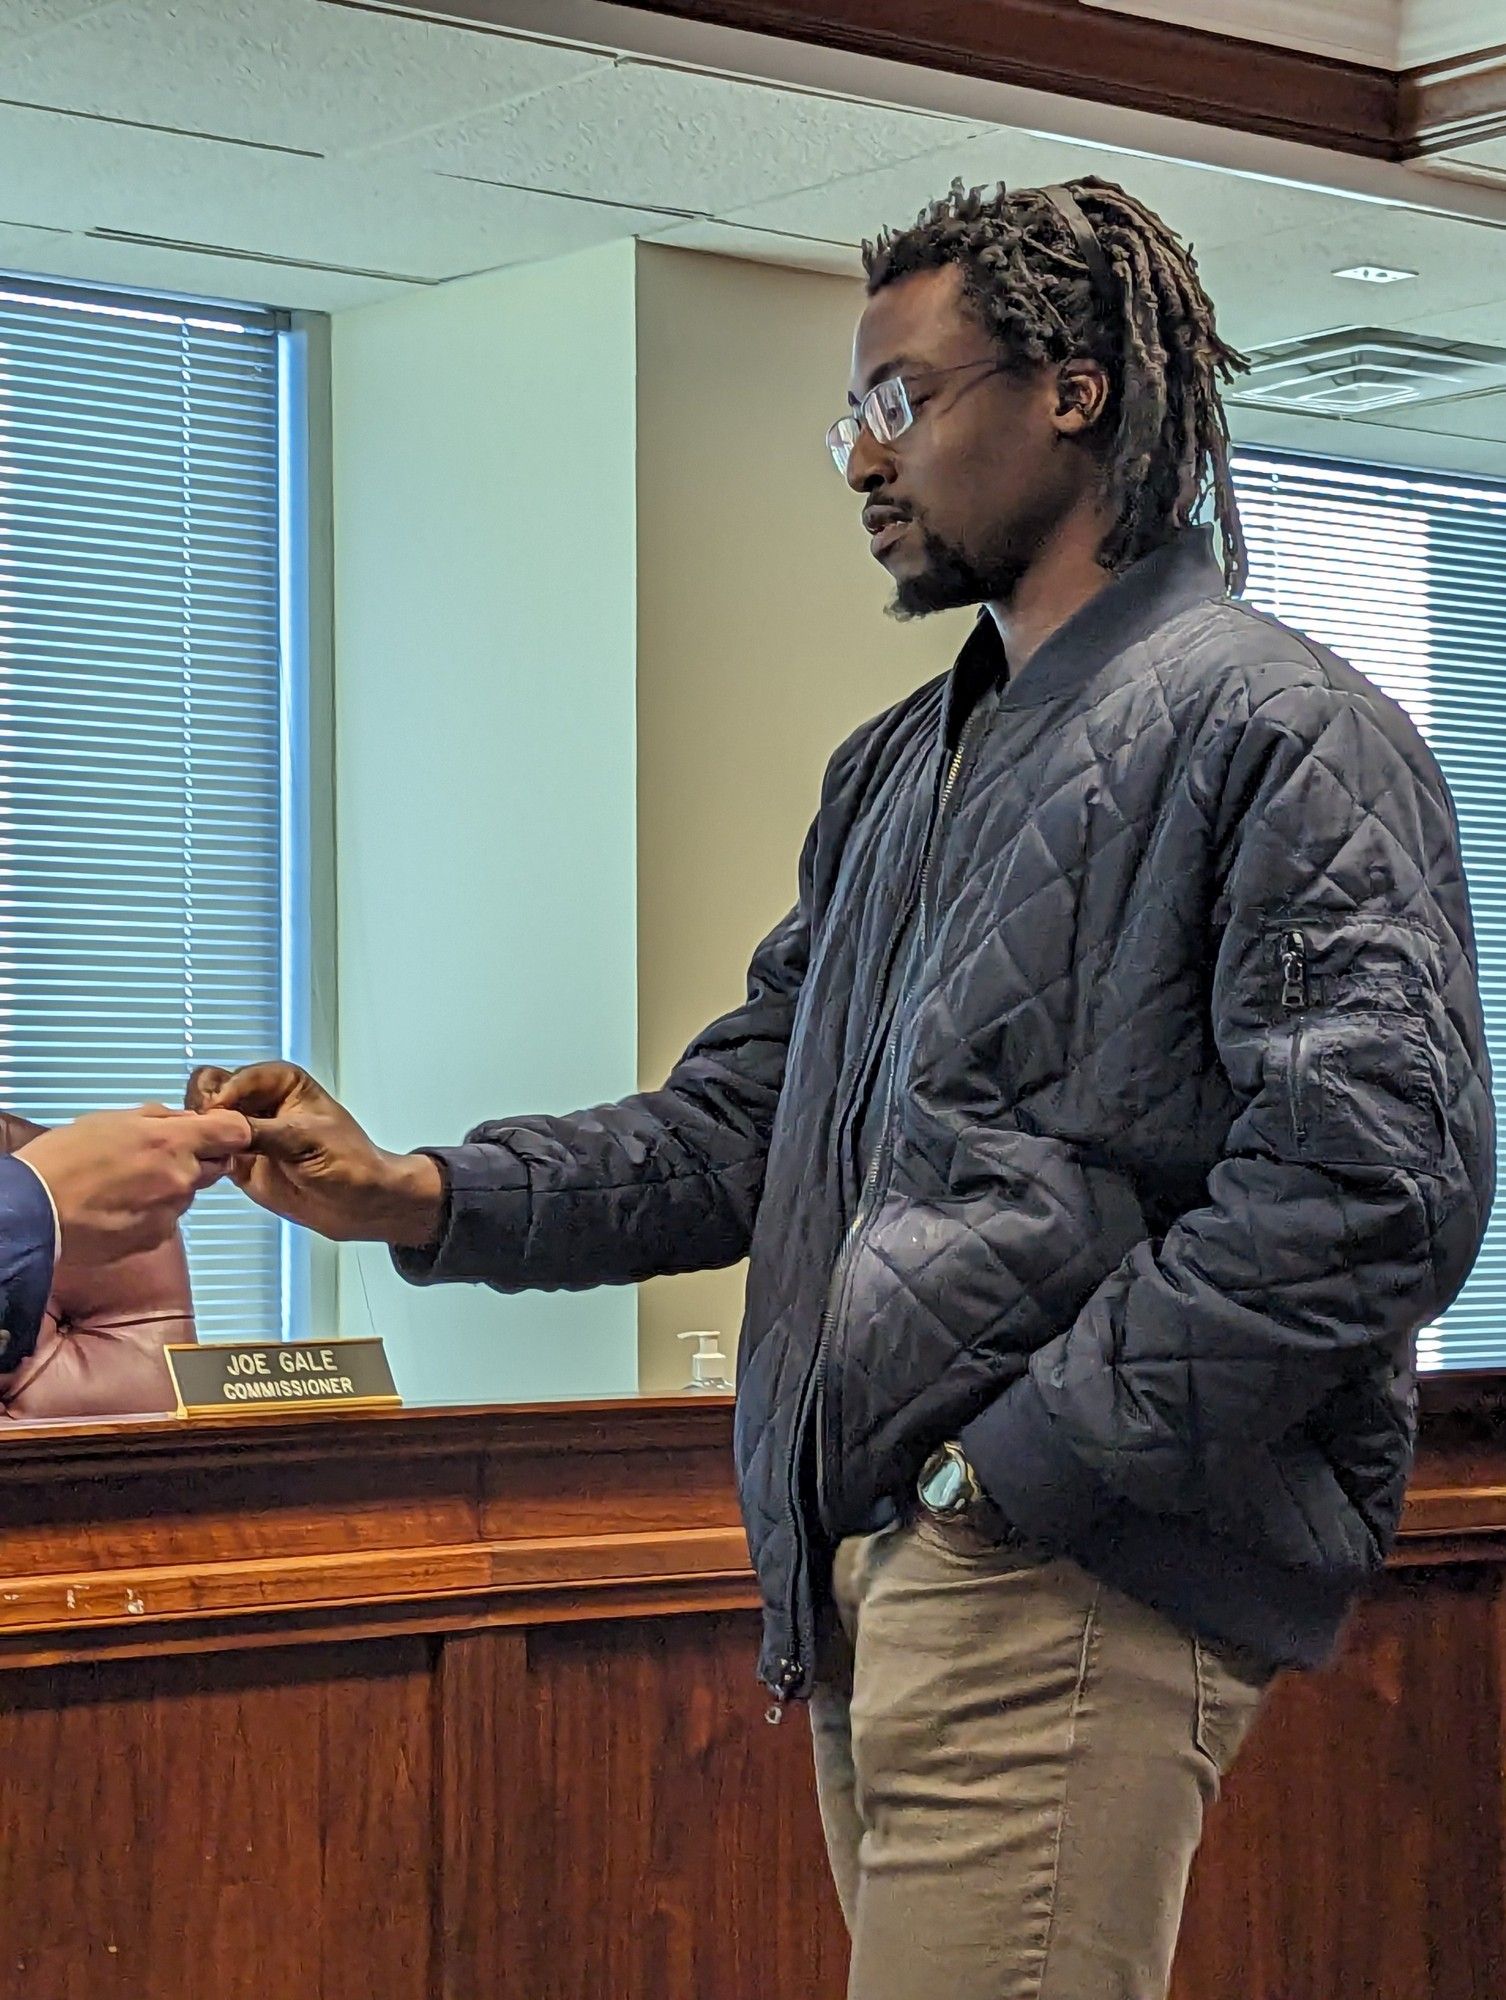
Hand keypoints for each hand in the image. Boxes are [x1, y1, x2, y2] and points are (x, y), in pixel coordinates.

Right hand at [18, 1104, 252, 1263]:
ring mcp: (171, 1213)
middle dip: (196, 1159)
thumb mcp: (111, 1120)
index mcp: (173, 1142)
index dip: (231, 1130)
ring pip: (187, 1193)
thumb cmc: (65, 1159)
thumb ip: (158, 1118)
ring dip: (169, 1187)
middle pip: (214, 1165)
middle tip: (155, 1157)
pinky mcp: (156, 1239)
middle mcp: (182, 1178)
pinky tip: (119, 1208)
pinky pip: (166, 1219)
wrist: (35, 1212)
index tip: (217, 1131)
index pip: (236, 1132)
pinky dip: (151, 1213)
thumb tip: (185, 1120)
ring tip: (125, 1185)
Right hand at [185, 1063, 444, 1246]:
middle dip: (204, 1114)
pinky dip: (203, 1159)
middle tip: (214, 1139)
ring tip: (219, 1156)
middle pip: (207, 1093)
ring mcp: (245, 1130)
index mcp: (280, 1081)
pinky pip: (206, 1152)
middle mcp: (259, 1101)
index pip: (233, 1077)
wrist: (358, 1203)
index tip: (221, 1118)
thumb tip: (221, 1126)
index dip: (223, 1099)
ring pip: (201, 1122)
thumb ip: (260, 1131)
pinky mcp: (238, 1159)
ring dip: (201, 1138)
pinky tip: (215, 1171)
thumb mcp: (305, 1139)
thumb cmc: (351, 1161)